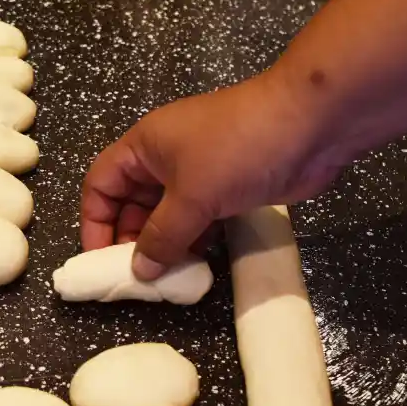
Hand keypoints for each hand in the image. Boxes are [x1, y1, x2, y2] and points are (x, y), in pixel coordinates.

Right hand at [81, 70, 346, 277]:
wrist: (310, 125)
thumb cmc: (238, 149)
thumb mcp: (191, 196)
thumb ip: (161, 236)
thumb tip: (139, 269)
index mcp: (145, 145)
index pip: (101, 184)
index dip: (95, 222)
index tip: (102, 262)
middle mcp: (167, 156)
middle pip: (133, 202)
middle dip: (132, 239)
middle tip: (138, 280)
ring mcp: (201, 171)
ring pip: (169, 214)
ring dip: (165, 244)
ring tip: (167, 279)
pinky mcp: (230, 186)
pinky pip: (200, 218)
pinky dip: (195, 240)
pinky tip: (198, 265)